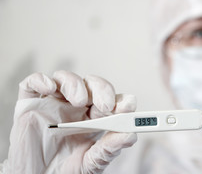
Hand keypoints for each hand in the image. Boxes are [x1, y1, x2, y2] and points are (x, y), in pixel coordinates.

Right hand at [3, 71, 136, 173]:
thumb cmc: (65, 169)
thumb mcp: (91, 162)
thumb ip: (109, 149)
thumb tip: (131, 135)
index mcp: (94, 117)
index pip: (111, 100)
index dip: (121, 100)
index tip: (128, 106)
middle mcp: (75, 106)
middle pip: (92, 84)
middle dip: (102, 89)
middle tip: (106, 105)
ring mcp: (52, 103)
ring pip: (65, 78)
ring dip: (75, 84)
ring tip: (79, 101)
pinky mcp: (29, 104)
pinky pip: (33, 84)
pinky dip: (41, 80)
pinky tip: (49, 89)